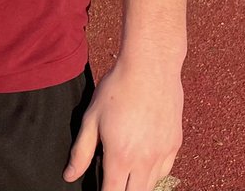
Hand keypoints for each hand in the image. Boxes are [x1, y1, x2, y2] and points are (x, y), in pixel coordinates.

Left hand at [63, 59, 182, 190]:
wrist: (151, 66)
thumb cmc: (118, 88)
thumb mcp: (92, 117)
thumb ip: (81, 151)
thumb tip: (69, 176)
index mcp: (121, 156)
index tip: (99, 188)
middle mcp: (145, 161)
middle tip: (112, 180)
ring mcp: (163, 154)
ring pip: (151, 185)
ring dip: (137, 184)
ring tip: (125, 172)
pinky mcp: (175, 144)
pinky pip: (165, 170)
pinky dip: (153, 172)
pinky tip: (143, 160)